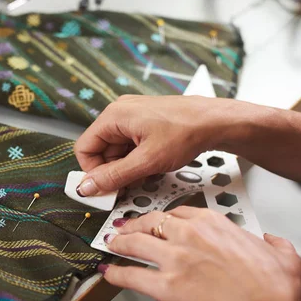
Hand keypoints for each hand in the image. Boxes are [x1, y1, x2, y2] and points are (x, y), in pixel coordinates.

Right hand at [74, 95, 245, 195]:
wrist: (216, 121)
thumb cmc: (187, 131)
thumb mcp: (147, 161)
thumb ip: (114, 176)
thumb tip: (88, 186)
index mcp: (114, 116)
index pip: (84, 148)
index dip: (92, 172)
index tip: (105, 188)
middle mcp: (119, 112)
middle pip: (100, 150)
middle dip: (112, 171)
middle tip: (128, 185)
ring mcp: (132, 116)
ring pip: (115, 150)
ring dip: (125, 167)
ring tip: (146, 173)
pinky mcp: (144, 122)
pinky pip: (129, 145)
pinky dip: (135, 159)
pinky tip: (151, 166)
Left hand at [99, 208, 300, 300]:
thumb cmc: (275, 287)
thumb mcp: (280, 253)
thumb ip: (272, 242)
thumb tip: (271, 241)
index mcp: (213, 222)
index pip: (177, 212)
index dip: (161, 218)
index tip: (156, 222)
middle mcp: (190, 234)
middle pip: (150, 222)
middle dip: (133, 225)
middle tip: (123, 229)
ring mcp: (176, 258)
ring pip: (135, 243)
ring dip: (118, 243)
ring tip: (111, 245)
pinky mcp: (167, 285)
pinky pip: (133, 276)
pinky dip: (117, 274)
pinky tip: (110, 273)